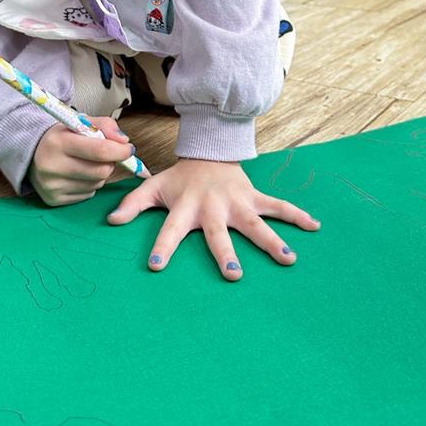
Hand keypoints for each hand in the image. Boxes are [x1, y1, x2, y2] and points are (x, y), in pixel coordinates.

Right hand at [30, 117, 135, 207]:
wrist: (31, 153)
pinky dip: (89, 184)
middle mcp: (52, 166)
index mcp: (59, 142)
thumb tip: (124, 142)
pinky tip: (77, 175)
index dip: (120, 151)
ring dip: (99, 174)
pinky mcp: (54, 200)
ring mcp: (52, 186)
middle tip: (104, 155)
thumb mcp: (79, 122)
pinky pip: (88, 194)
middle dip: (110, 162)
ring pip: (97, 184)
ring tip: (86, 163)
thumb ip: (105, 125)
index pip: (100, 150)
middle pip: (102, 171)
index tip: (128, 149)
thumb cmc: (61, 136)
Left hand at [107, 159, 320, 280]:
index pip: (170, 230)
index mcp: (185, 207)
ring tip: (288, 258)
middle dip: (225, 253)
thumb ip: (132, 205)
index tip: (156, 266)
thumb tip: (110, 222)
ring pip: (256, 223)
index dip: (162, 247)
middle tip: (233, 275)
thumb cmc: (181, 177)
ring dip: (271, 241)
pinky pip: (279, 206)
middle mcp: (212, 208)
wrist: (209, 150)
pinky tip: (315, 226)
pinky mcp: (254, 197)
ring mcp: (237, 202)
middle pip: (218, 234)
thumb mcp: (154, 187)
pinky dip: (297, 215)